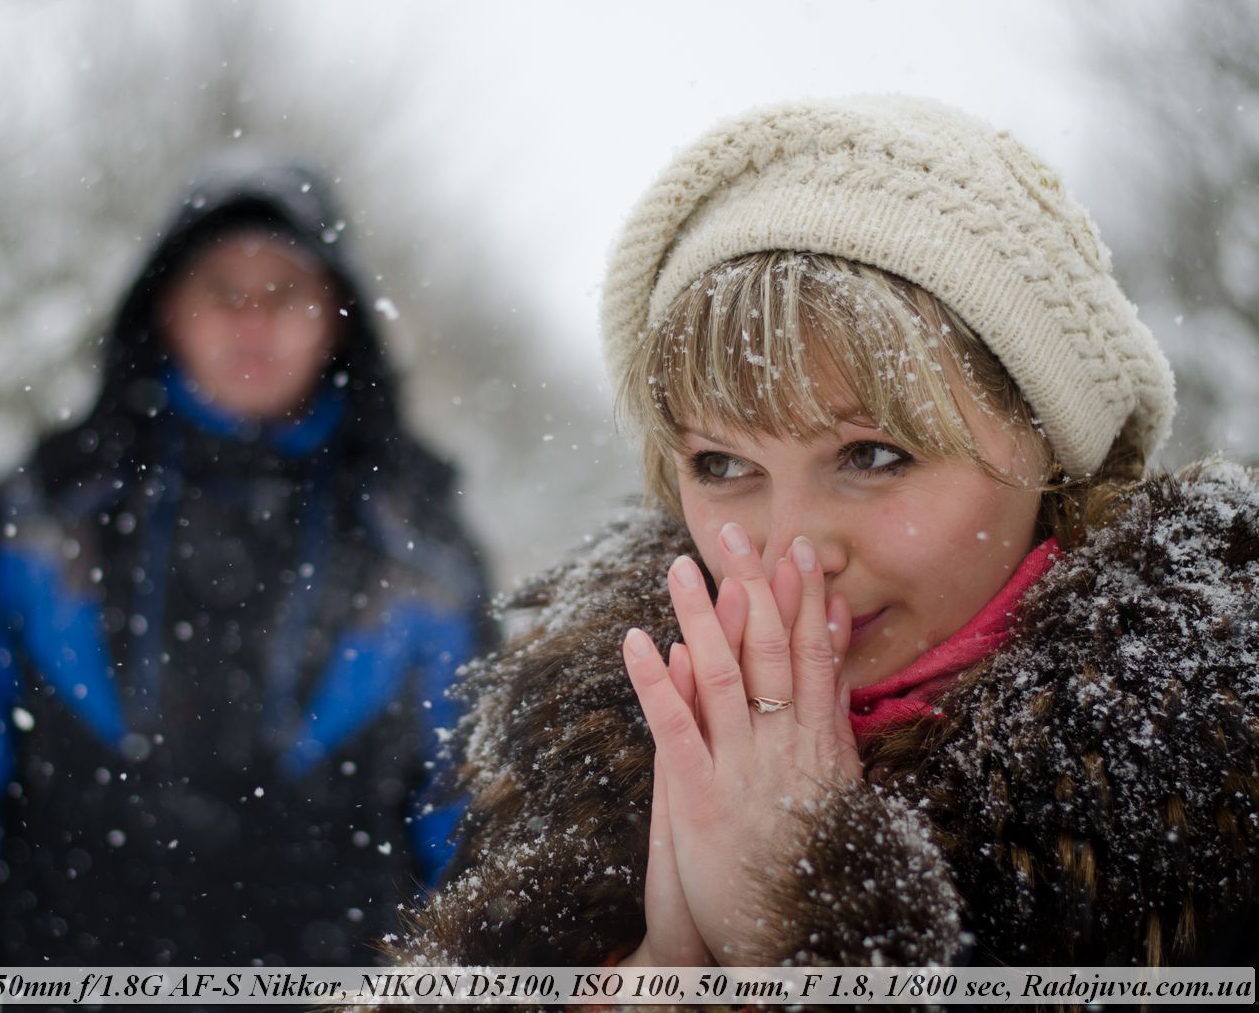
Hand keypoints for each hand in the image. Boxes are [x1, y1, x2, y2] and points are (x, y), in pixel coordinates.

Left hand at [622, 524, 860, 961]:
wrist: (794, 943)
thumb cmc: (811, 864)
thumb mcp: (835, 788)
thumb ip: (832, 722)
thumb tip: (835, 661)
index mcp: (820, 746)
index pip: (813, 655)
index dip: (803, 599)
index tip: (793, 548)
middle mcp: (785, 749)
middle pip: (768, 651)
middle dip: (751, 587)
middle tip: (731, 531)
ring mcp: (743, 770)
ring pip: (721, 676)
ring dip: (699, 615)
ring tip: (678, 566)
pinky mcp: (701, 799)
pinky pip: (675, 726)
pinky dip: (656, 680)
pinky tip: (638, 639)